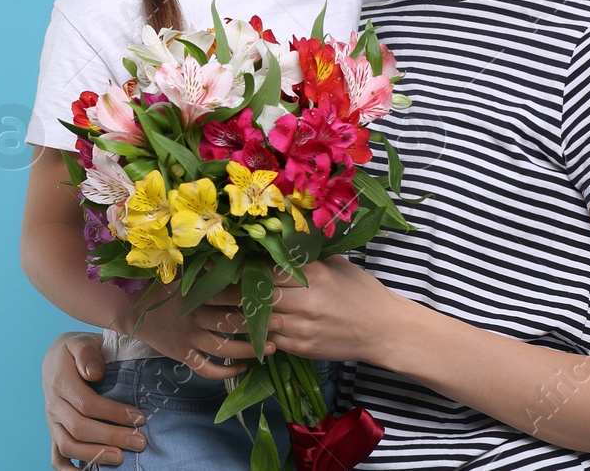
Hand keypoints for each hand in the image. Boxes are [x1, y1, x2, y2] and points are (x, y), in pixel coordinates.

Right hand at [42, 331, 145, 468]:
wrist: (57, 358)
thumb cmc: (78, 350)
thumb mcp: (81, 341)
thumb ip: (87, 353)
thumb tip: (94, 373)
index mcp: (60, 381)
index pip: (87, 404)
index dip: (114, 414)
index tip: (140, 418)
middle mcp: (53, 404)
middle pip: (79, 428)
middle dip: (112, 437)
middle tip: (140, 442)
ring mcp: (52, 422)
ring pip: (68, 446)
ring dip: (95, 455)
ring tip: (121, 459)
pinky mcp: (55, 433)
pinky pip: (57, 458)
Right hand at [124, 281, 276, 379]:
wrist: (132, 313)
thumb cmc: (163, 290)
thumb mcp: (181, 275)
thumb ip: (205, 271)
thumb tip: (237, 258)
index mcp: (195, 294)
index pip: (230, 294)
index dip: (254, 294)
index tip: (277, 295)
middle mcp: (193, 316)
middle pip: (231, 322)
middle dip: (259, 324)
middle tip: (282, 324)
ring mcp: (188, 338)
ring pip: (224, 348)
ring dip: (249, 350)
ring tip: (270, 348)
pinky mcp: (183, 355)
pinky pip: (206, 368)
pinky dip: (225, 372)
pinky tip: (242, 368)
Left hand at [195, 256, 400, 362]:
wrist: (385, 330)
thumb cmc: (362, 291)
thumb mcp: (336, 265)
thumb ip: (306, 257)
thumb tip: (275, 241)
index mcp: (313, 275)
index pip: (265, 268)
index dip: (239, 266)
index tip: (218, 260)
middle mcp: (304, 301)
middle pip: (254, 295)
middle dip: (227, 291)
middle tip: (204, 284)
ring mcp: (302, 328)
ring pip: (256, 320)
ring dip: (235, 313)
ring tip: (213, 305)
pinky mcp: (301, 348)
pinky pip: (269, 339)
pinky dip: (255, 331)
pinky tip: (241, 325)